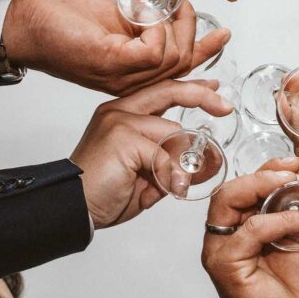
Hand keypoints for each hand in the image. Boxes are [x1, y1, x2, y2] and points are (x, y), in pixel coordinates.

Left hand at [3, 0, 229, 95]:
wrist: (30, 26)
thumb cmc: (65, 23)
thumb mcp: (115, 18)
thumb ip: (142, 22)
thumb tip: (165, 7)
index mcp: (135, 73)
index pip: (182, 68)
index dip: (206, 51)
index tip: (225, 34)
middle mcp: (132, 81)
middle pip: (184, 59)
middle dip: (188, 23)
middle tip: (174, 0)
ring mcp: (123, 75)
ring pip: (173, 53)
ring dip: (166, 18)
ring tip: (147, 0)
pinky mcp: (113, 62)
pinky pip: (155, 47)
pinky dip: (151, 22)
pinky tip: (134, 10)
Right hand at [70, 79, 232, 227]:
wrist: (73, 209)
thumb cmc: (103, 193)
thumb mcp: (145, 175)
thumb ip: (169, 163)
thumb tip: (200, 163)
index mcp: (122, 113)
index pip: (162, 90)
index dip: (191, 89)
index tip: (214, 88)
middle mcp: (119, 110)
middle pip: (169, 91)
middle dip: (202, 95)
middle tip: (225, 107)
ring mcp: (119, 121)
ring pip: (172, 133)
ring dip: (179, 163)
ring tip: (170, 185)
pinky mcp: (122, 138)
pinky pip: (164, 155)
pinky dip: (170, 175)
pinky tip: (167, 188)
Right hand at [202, 158, 298, 297]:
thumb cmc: (295, 295)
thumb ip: (295, 211)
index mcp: (237, 230)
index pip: (240, 188)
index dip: (265, 169)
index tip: (293, 162)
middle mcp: (222, 239)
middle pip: (228, 190)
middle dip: (262, 173)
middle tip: (292, 170)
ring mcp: (220, 253)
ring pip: (228, 202)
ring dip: (264, 187)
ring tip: (296, 186)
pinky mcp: (226, 267)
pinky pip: (249, 231)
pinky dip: (278, 220)